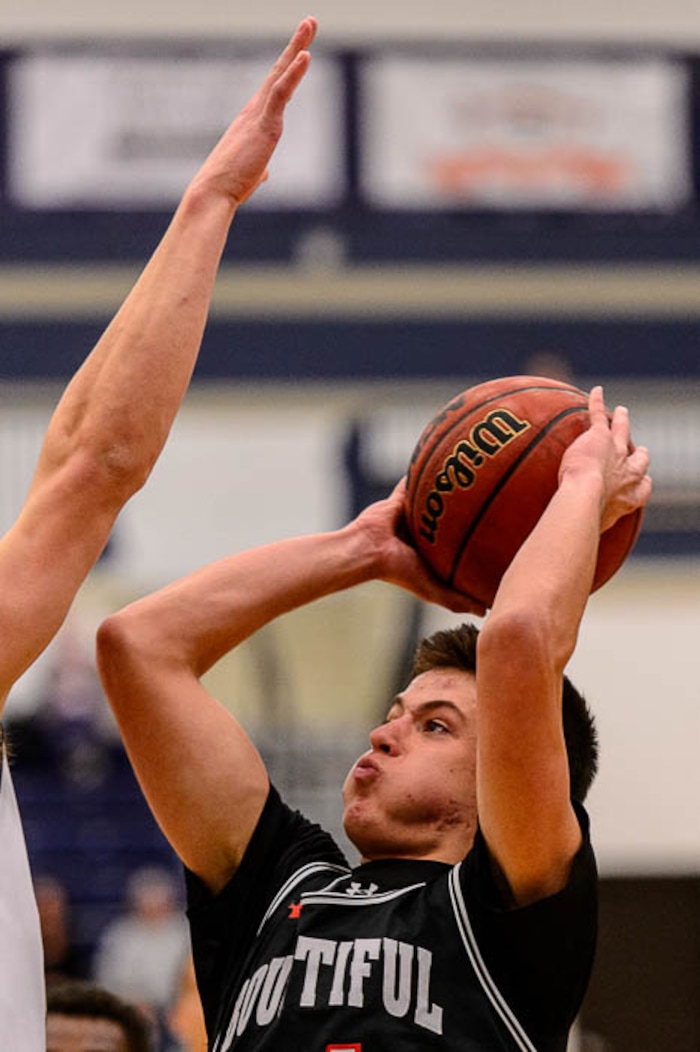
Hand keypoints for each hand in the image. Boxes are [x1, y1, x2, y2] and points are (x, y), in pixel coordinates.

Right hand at [189, 17, 316, 206]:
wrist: (213, 193)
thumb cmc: (229, 185)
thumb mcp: (250, 173)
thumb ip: (259, 167)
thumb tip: (262, 173)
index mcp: (254, 120)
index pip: (276, 87)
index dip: (290, 66)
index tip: (302, 48)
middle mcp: (255, 110)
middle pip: (280, 71)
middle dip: (296, 44)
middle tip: (310, 21)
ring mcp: (259, 115)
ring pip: (282, 75)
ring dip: (297, 47)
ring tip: (310, 23)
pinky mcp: (264, 125)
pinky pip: (281, 93)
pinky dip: (293, 74)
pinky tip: (306, 56)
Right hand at [353, 479, 486, 615]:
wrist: (366, 550)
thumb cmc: (397, 572)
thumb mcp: (431, 589)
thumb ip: (456, 600)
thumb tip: (486, 612)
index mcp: (429, 553)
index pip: (456, 545)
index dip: (473, 540)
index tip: (498, 534)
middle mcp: (422, 533)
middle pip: (448, 520)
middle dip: (465, 512)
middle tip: (492, 500)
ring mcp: (410, 514)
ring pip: (433, 499)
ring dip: (446, 488)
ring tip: (470, 473)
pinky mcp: (398, 498)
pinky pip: (411, 481)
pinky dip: (421, 469)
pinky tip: (438, 454)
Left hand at [559, 386, 651, 531]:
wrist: (583, 500)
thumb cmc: (585, 523)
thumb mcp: (589, 533)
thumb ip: (582, 540)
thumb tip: (563, 561)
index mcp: (629, 498)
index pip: (644, 489)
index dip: (643, 484)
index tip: (644, 482)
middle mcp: (628, 474)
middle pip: (639, 460)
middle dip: (639, 454)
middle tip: (639, 449)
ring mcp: (615, 453)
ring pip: (621, 432)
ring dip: (621, 421)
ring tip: (621, 412)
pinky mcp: (598, 438)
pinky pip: (599, 416)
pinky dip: (598, 403)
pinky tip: (597, 391)